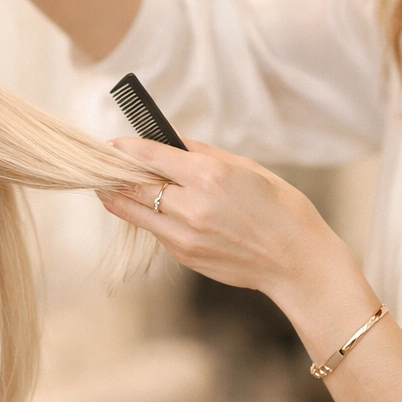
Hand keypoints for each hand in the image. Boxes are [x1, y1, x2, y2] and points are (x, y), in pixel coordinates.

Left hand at [99, 138, 368, 306]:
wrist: (297, 261)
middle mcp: (192, 207)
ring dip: (120, 197)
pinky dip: (151, 217)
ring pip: (135, 212)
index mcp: (209, 176)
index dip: (127, 147)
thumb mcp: (246, 168)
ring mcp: (185, 236)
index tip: (113, 143)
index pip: (151, 156)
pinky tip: (154, 208)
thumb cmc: (280, 208)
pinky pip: (158, 231)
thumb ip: (201, 154)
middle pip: (133, 186)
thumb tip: (168, 140)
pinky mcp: (185, 256)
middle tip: (104, 166)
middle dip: (115, 174)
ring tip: (111, 186)